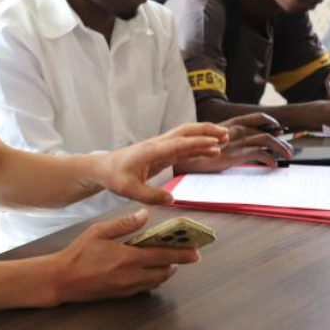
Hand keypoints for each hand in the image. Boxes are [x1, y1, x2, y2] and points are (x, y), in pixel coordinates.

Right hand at [51, 210, 198, 302]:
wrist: (61, 279)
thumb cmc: (78, 254)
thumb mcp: (99, 232)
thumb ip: (124, 224)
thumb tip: (144, 215)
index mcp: (128, 258)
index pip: (163, 255)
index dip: (182, 253)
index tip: (195, 251)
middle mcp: (131, 276)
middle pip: (164, 271)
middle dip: (178, 263)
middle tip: (187, 255)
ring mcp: (126, 288)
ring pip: (155, 281)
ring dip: (165, 272)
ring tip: (170, 261)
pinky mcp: (120, 295)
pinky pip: (144, 287)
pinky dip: (152, 279)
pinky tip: (149, 270)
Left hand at [93, 123, 226, 203]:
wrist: (103, 168)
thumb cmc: (114, 176)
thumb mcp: (128, 190)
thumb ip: (150, 196)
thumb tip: (171, 199)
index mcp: (151, 150)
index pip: (178, 143)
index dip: (197, 142)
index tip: (214, 142)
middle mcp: (159, 145)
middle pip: (186, 131)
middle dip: (206, 130)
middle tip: (226, 134)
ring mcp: (161, 147)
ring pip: (186, 137)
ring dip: (205, 136)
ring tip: (224, 139)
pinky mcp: (162, 153)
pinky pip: (184, 147)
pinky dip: (198, 146)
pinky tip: (210, 151)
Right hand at [176, 112, 292, 171]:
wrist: (186, 157)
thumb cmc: (200, 151)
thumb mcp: (216, 139)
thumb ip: (230, 138)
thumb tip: (244, 145)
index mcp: (232, 123)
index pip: (257, 117)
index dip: (271, 121)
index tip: (279, 128)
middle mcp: (237, 129)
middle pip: (267, 130)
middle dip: (281, 140)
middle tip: (288, 148)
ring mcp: (237, 141)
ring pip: (267, 139)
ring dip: (281, 147)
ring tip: (287, 155)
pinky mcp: (237, 154)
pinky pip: (260, 154)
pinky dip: (270, 159)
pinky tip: (272, 164)